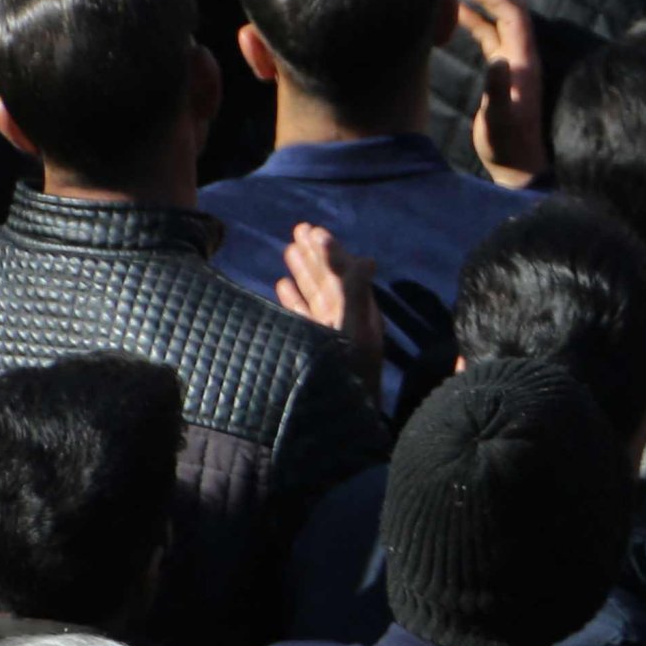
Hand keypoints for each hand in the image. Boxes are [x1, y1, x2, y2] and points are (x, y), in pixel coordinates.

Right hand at [276, 224, 384, 384]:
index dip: (330, 250)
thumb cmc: (348, 372)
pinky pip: (301, 316)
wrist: (338, 418)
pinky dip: (292, 300)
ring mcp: (326, 333)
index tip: (312, 229)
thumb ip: (355, 294)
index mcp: (356, 312)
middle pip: (327, 279)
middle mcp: (343, 319)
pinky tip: (280, 286)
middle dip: (314, 254)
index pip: (343, 273)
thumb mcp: (353, 329)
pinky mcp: (310, 347)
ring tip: (288, 249)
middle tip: (298, 228)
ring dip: (301, 272)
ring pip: (313, 295)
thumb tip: (366, 258)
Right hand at [457, 0, 545, 184]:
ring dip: (482, 2)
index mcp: (524, 63)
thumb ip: (500, 92)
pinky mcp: (503, 74)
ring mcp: (513, 65)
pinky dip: (475, 22)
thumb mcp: (502, 121)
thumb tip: (499, 60)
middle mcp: (522, 59)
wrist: (520, 166)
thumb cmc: (510, 146)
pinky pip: (490, 38)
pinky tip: (456, 17)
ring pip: (499, 22)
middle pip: (510, 11)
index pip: (513, 16)